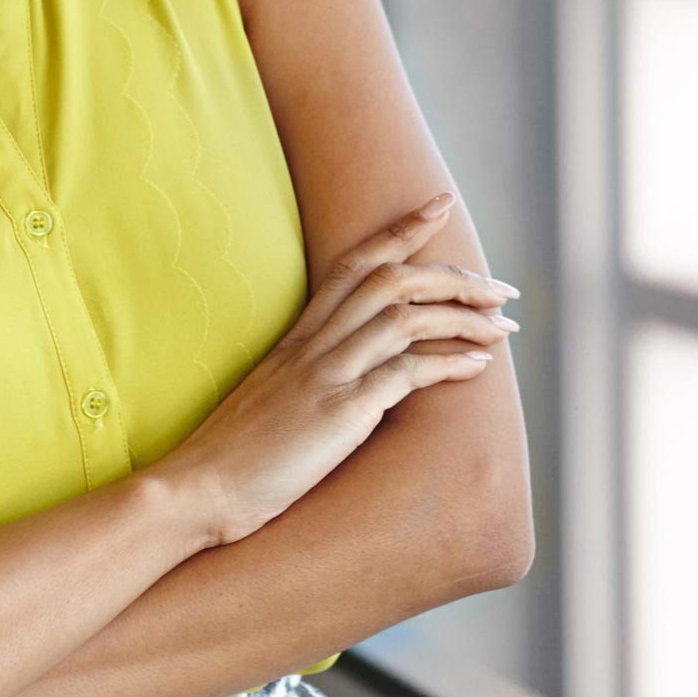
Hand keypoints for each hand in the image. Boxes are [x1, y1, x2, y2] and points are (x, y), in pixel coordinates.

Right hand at [146, 191, 521, 548]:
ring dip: (464, 315)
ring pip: (405, 317)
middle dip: (454, 276)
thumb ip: (307, 379)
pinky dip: (448, 363)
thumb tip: (353, 380)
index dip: (401, 230)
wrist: (193, 491)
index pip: (354, 264)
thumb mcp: (271, 401)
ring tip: (504, 325)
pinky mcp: (339, 413)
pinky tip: (479, 367)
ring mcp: (325, 376)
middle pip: (391, 280)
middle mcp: (312, 346)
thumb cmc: (231, 458)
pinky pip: (405, 373)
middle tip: (502, 288)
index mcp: (297, 338)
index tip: (441, 205)